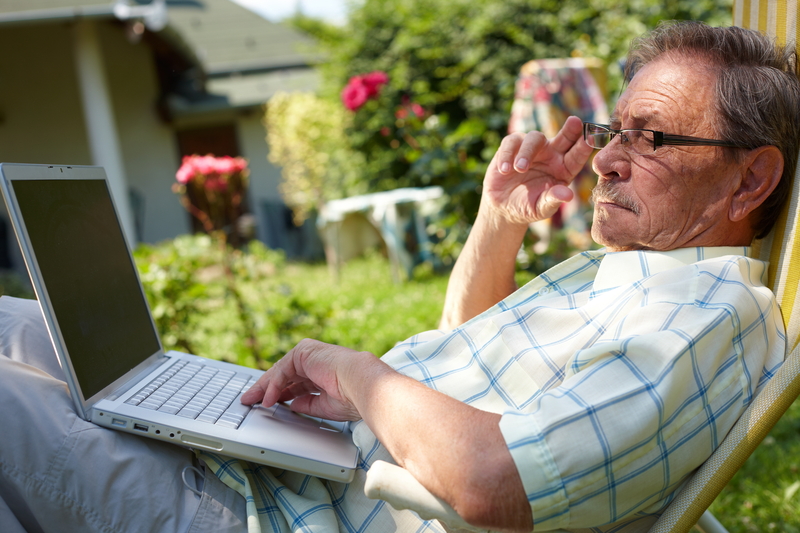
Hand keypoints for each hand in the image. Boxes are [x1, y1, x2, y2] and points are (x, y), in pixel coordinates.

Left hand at [240, 339, 375, 420]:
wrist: (361, 384)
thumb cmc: (352, 396)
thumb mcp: (324, 405)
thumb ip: (307, 404)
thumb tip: (293, 405)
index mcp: (323, 372)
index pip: (295, 382)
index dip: (280, 393)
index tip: (268, 403)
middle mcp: (315, 361)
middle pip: (284, 375)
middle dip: (265, 388)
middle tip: (250, 400)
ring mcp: (309, 354)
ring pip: (280, 371)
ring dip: (264, 387)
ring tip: (251, 400)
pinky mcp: (304, 351)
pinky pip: (282, 370)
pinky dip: (272, 385)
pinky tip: (267, 399)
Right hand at [483, 115, 592, 224]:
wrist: (504, 207)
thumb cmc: (527, 207)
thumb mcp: (541, 208)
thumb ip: (553, 199)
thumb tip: (568, 195)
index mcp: (564, 168)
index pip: (577, 155)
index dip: (583, 146)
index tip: (590, 138)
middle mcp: (551, 155)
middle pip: (564, 137)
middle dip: (570, 129)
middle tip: (574, 122)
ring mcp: (532, 149)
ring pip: (534, 138)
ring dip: (527, 152)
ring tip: (520, 169)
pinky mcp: (512, 147)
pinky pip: (511, 143)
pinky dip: (507, 155)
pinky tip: (504, 170)